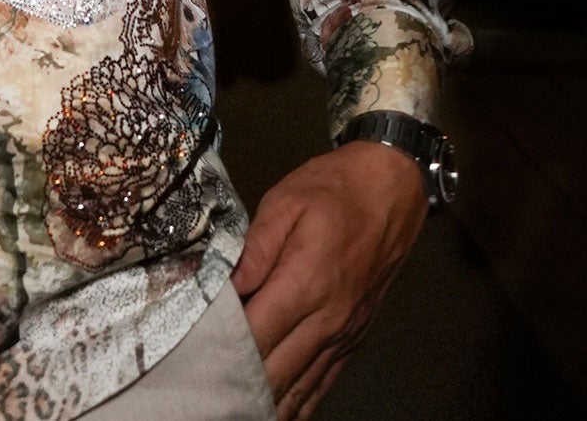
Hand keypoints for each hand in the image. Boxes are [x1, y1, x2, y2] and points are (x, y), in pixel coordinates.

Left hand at [231, 142, 426, 418]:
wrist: (393, 189)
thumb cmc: (334, 189)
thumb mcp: (286, 200)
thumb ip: (254, 247)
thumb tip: (225, 287)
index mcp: (304, 283)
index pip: (255, 335)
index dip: (223, 351)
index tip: (194, 355)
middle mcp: (326, 319)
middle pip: (276, 372)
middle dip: (239, 383)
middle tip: (204, 387)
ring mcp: (344, 333)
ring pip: (302, 386)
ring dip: (270, 401)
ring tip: (232, 406)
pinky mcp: (356, 336)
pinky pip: (326, 381)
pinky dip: (303, 401)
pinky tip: (281, 410)